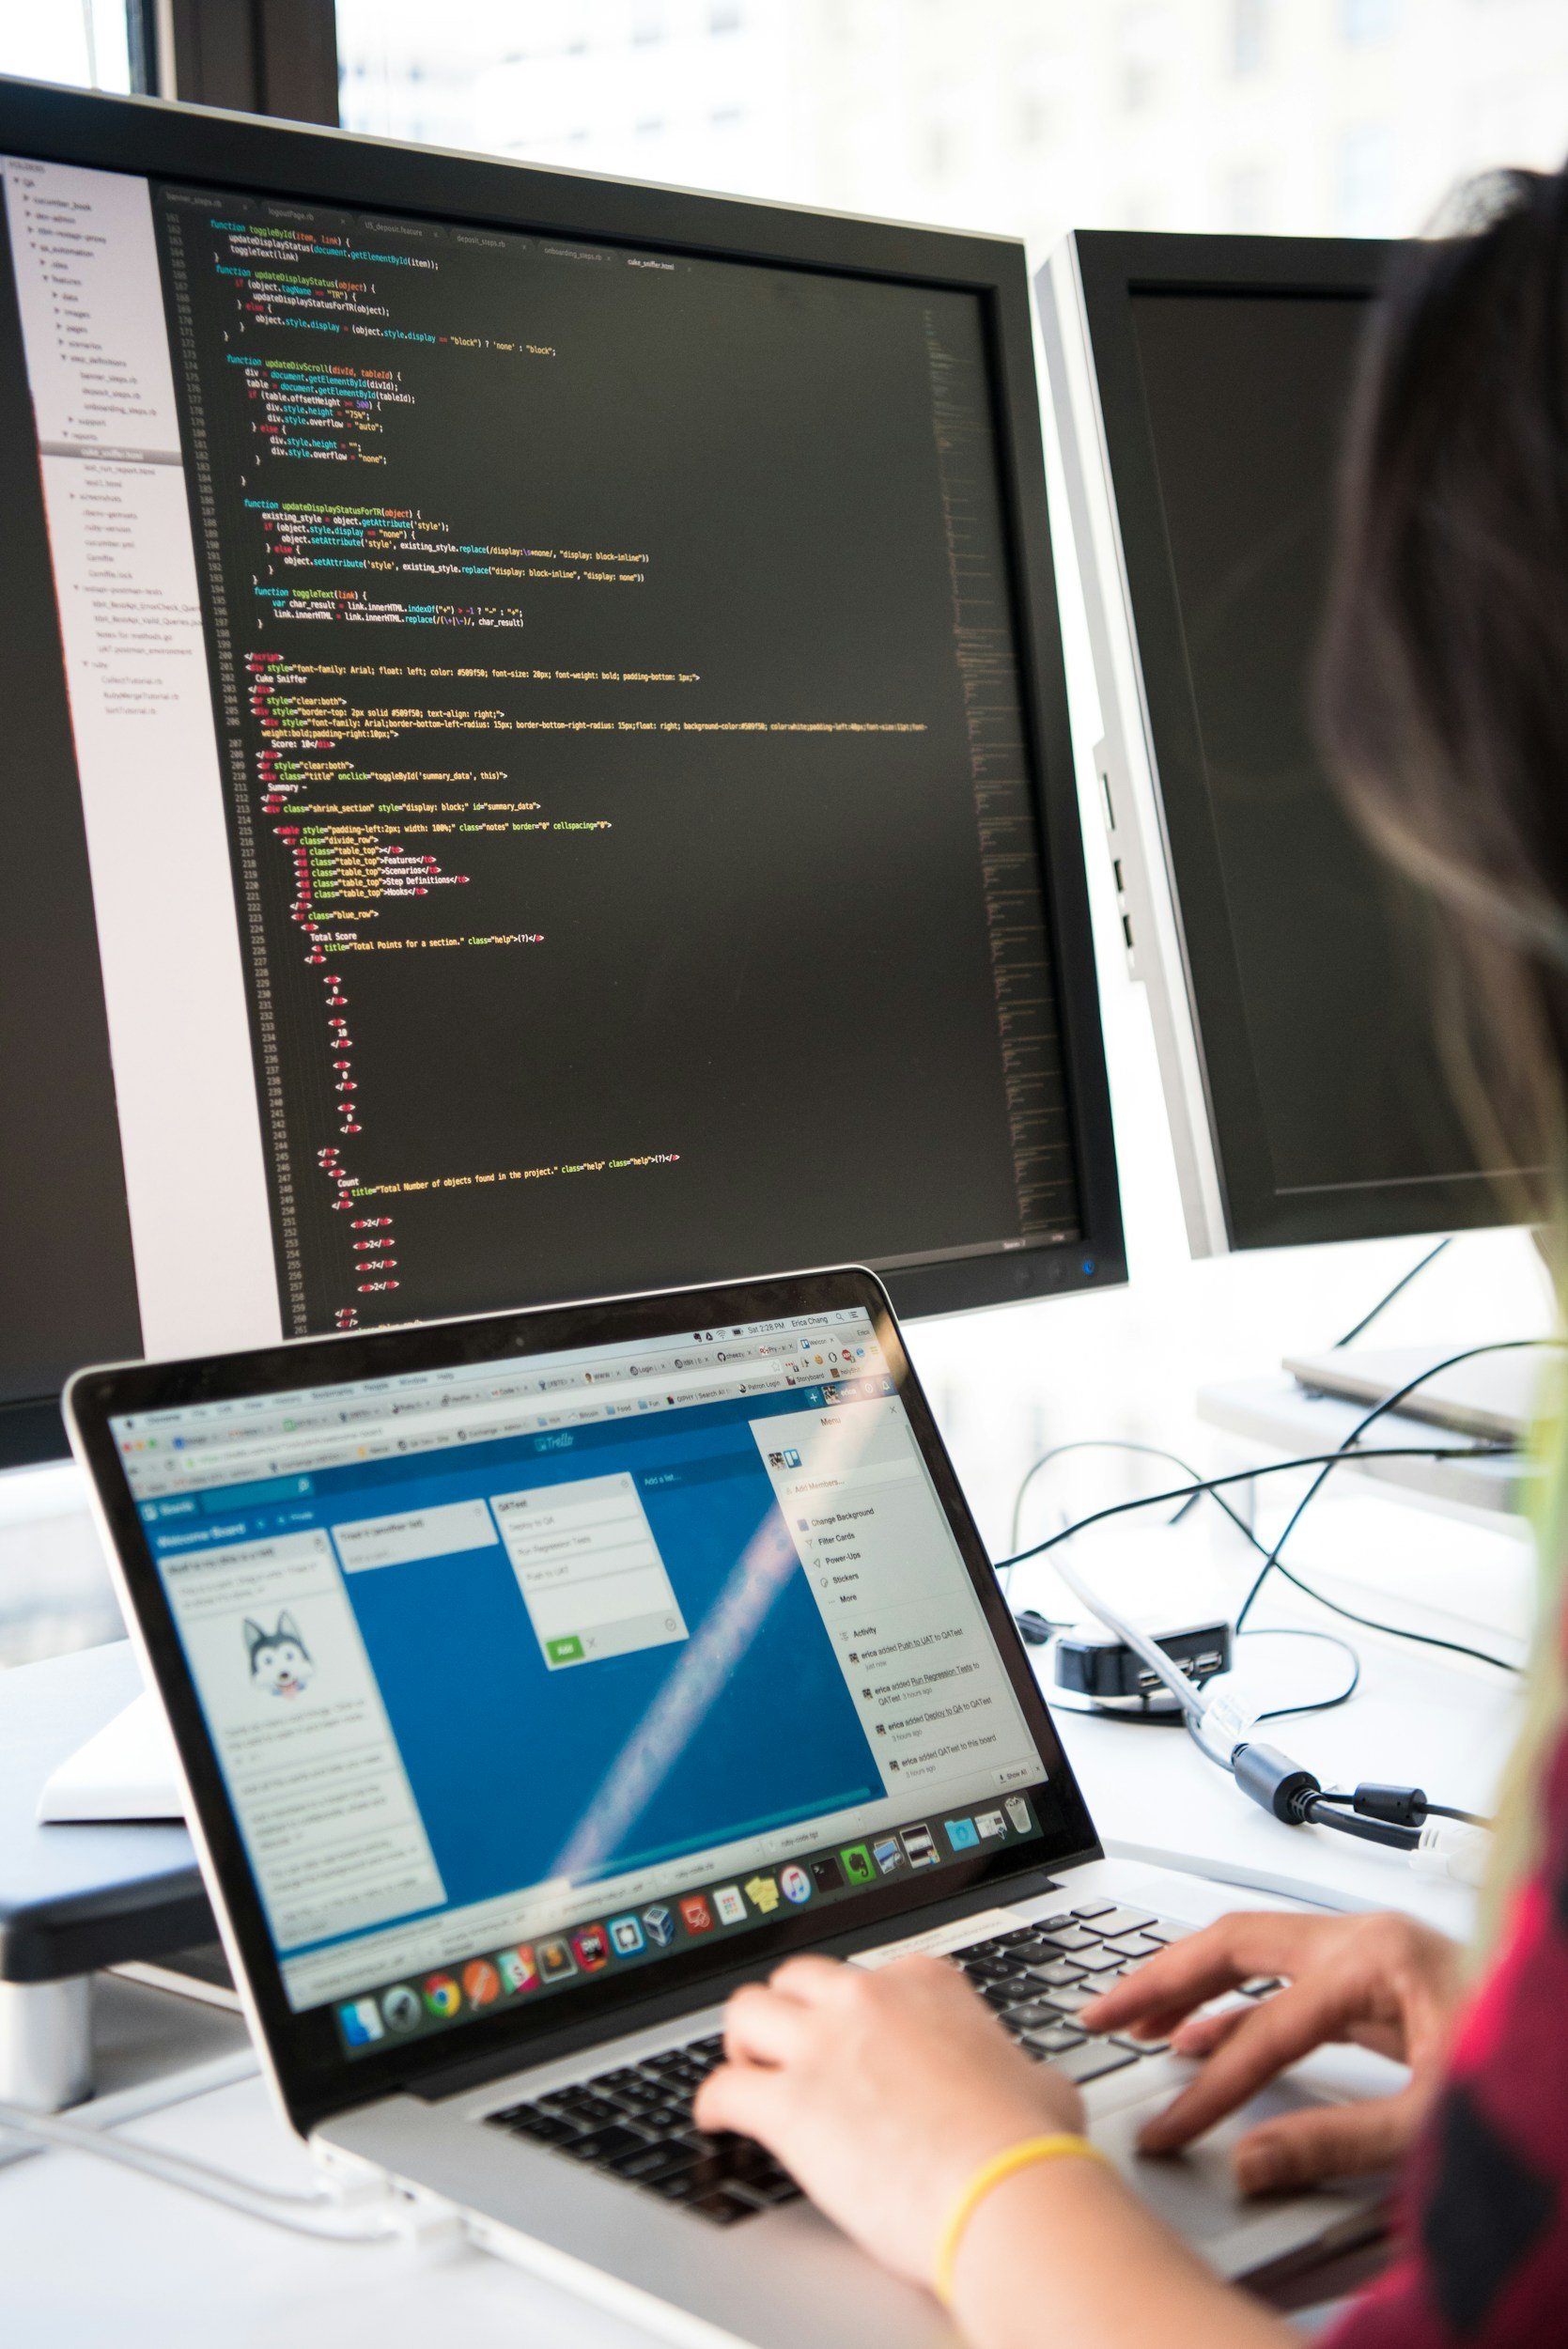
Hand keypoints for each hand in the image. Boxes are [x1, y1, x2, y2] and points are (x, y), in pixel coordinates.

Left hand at [692, 1953, 1085, 2285]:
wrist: (1005, 2190)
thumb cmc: (1027, 2146)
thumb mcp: (1038, 2082)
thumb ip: (1015, 2069)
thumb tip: (1028, 2086)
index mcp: (925, 1984)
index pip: (869, 1976)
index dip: (856, 2013)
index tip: (853, 2038)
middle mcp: (868, 2000)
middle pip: (797, 1979)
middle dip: (788, 2011)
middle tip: (787, 2047)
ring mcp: (824, 2045)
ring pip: (746, 2011)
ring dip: (743, 2043)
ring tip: (747, 2072)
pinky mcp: (790, 2103)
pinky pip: (722, 2087)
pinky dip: (712, 2104)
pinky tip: (717, 2119)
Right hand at [1079, 1910, 1463, 2193]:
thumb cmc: (1527, 2068)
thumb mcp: (1434, 2120)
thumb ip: (1339, 2143)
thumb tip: (1250, 2163)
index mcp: (1377, 1957)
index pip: (1266, 2025)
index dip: (1210, 2089)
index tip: (1168, 2132)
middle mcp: (1367, 1940)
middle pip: (1236, 1944)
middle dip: (1161, 1979)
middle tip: (1101, 2015)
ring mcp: (1373, 1956)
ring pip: (1255, 1954)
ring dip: (1190, 1986)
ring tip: (1131, 2021)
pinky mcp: (1381, 1984)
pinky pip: (1286, 1983)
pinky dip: (1237, 2008)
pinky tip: (1202, 2040)